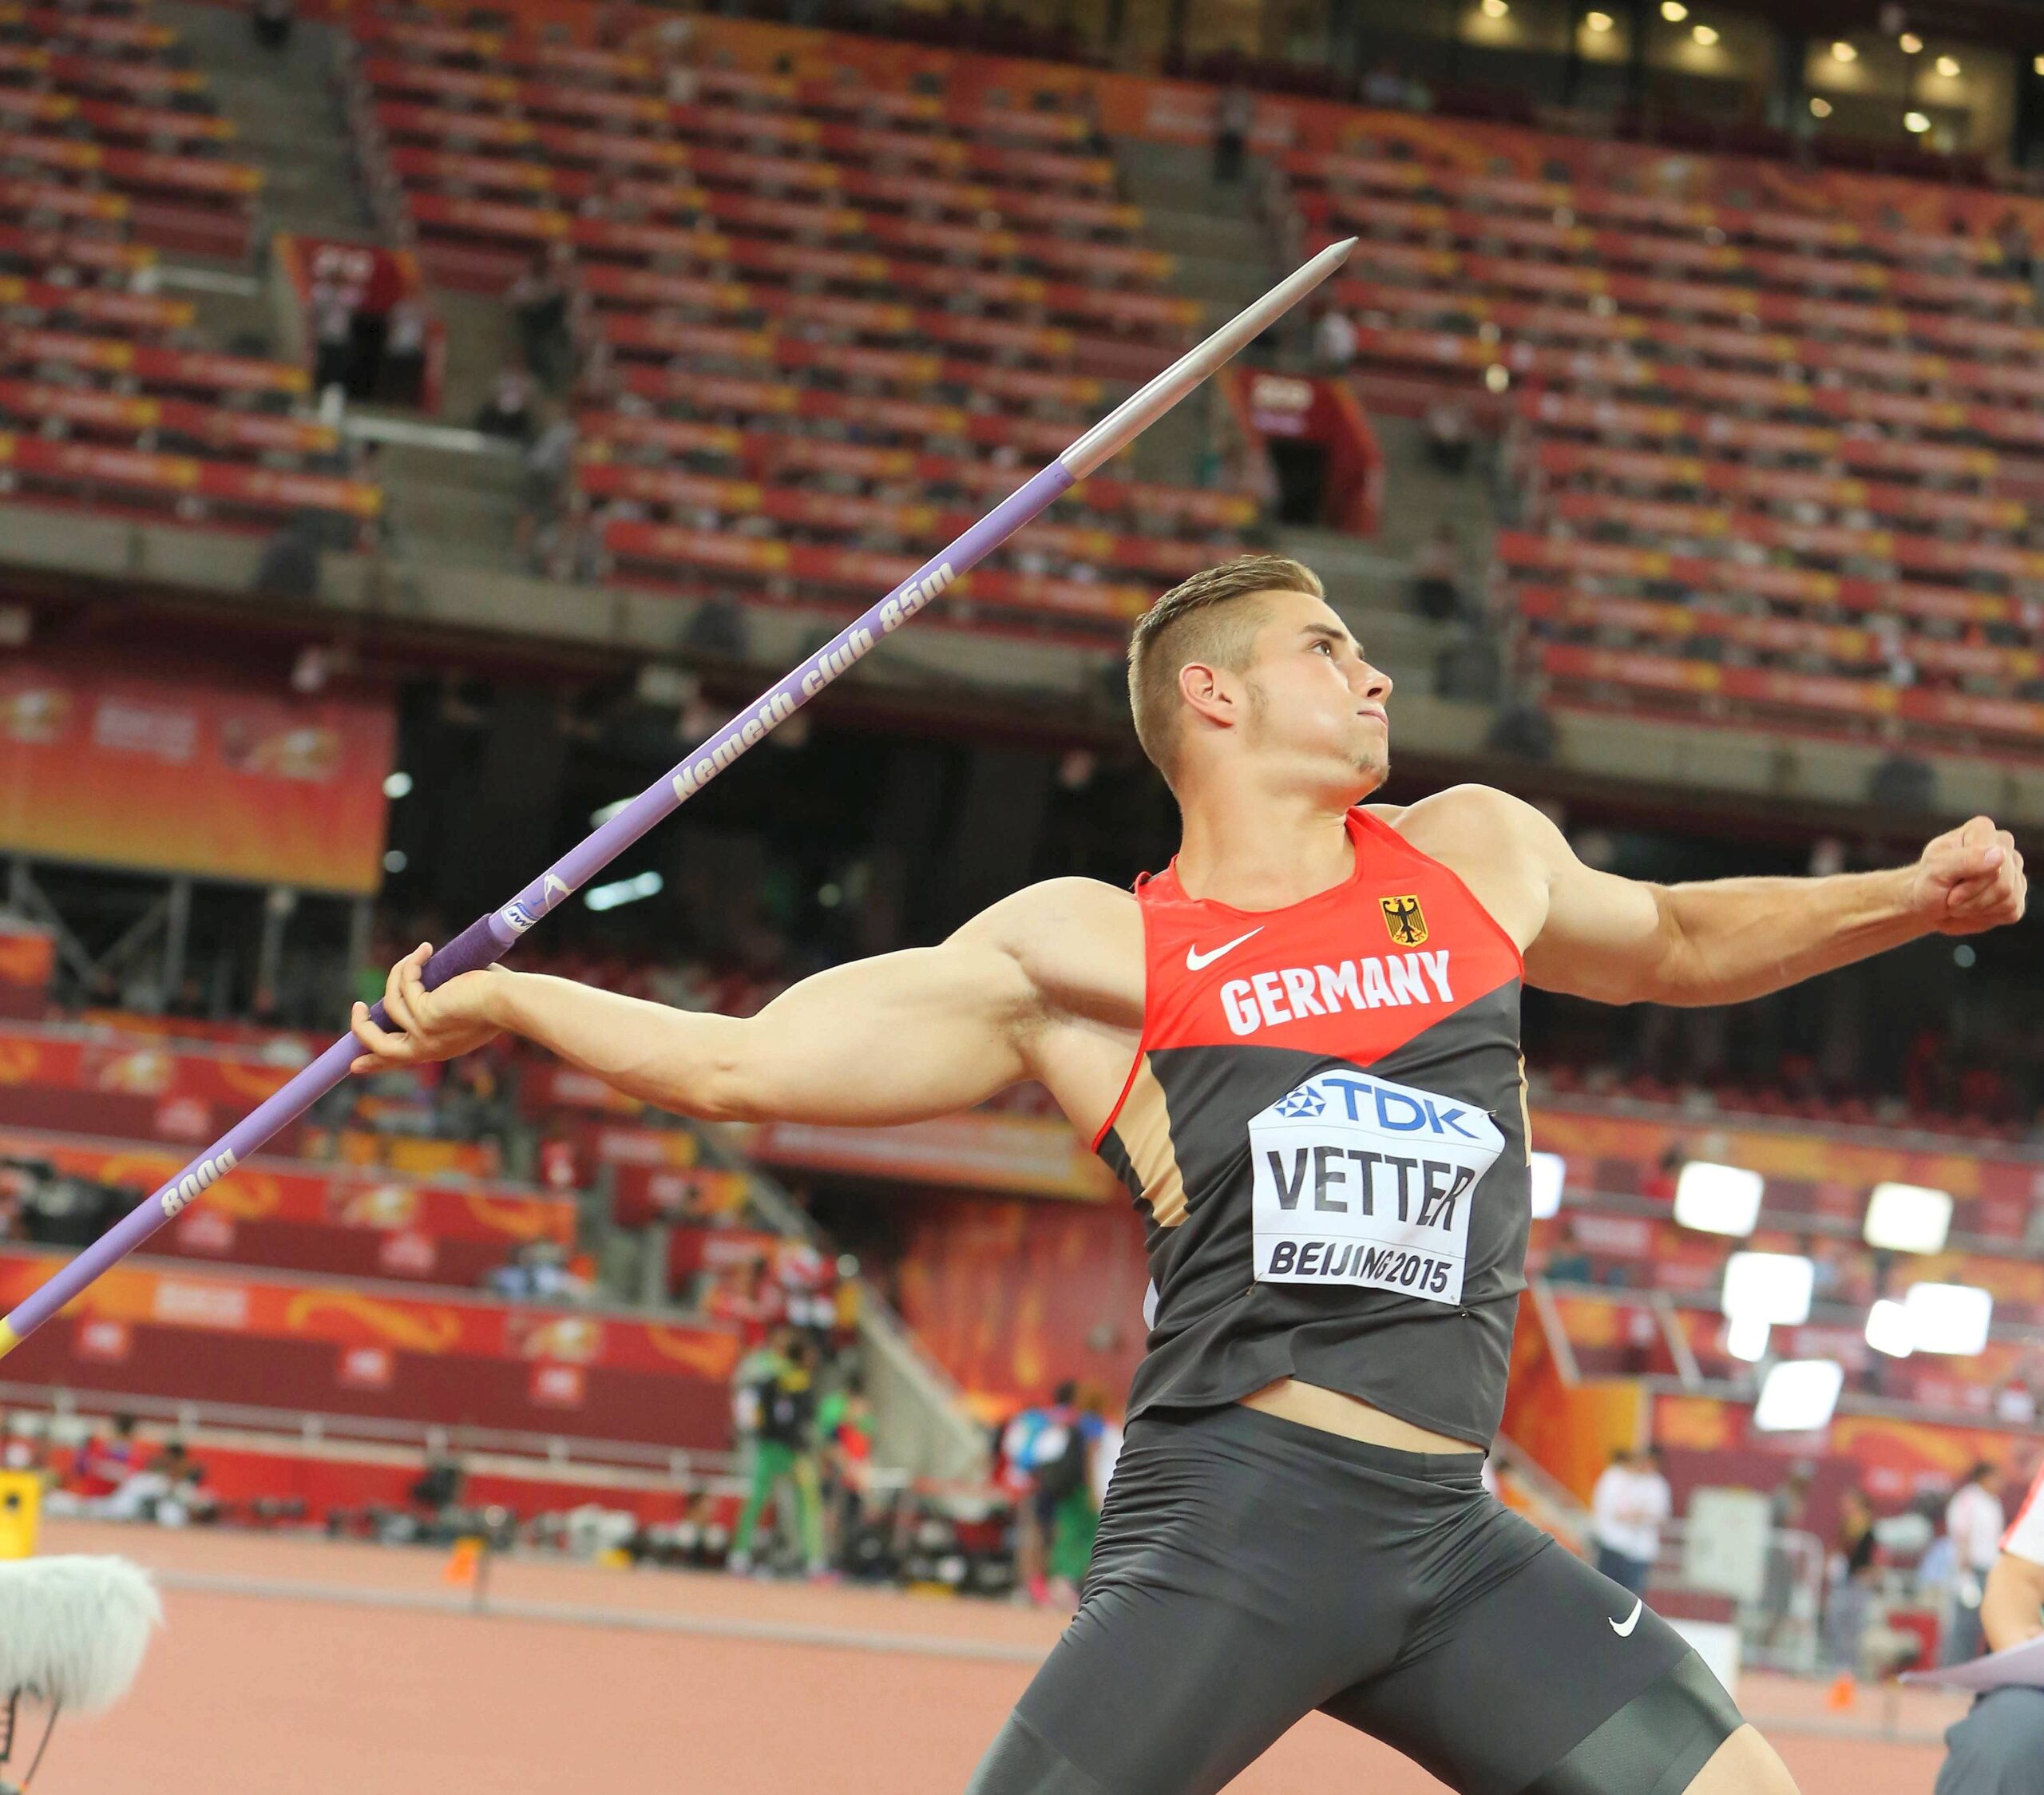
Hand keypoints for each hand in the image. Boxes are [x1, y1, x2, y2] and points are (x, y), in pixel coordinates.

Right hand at [348, 943, 508, 1072]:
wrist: (511, 1002)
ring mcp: (424, 1033)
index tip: (355, 1065)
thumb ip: (444, 1003)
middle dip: (362, 1027)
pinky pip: (405, 985)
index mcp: (438, 1049)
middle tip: (356, 1008)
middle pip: (379, 1046)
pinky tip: (425, 951)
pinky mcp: (424, 1014)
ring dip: (397, 975)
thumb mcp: (466, 1008)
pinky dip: (411, 964)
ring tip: (415, 956)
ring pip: (388, 1006)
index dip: (374, 1062)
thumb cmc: (500, 1000)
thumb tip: (433, 979)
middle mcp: (428, 1048)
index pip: (399, 1060)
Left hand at [1908, 816, 2026, 934]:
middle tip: (1950, 897)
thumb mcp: (1936, 869)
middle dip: (1970, 897)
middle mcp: (2003, 846)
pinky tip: (1973, 908)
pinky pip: (2011, 911)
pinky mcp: (2017, 896)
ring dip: (1976, 908)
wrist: (1928, 906)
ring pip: (2009, 899)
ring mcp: (2014, 871)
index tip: (1947, 881)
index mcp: (1982, 829)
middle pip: (2003, 883)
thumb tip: (1999, 853)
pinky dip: (1986, 916)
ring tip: (1959, 902)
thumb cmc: (1929, 882)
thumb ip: (1966, 859)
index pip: (1992, 860)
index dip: (1968, 880)